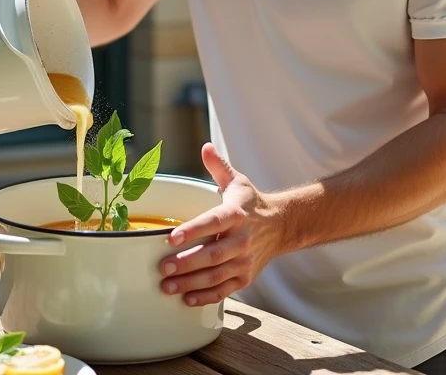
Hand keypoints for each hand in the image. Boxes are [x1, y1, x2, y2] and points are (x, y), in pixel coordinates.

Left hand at [159, 143, 283, 306]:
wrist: (282, 226)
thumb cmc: (252, 204)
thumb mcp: (237, 182)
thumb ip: (219, 167)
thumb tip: (206, 147)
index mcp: (236, 215)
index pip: (212, 222)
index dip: (192, 230)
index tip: (171, 237)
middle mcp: (242, 240)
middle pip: (212, 255)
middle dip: (186, 263)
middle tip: (163, 267)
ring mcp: (244, 261)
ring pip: (215, 275)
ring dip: (190, 283)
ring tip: (167, 285)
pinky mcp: (245, 277)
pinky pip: (224, 290)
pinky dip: (206, 296)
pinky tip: (187, 299)